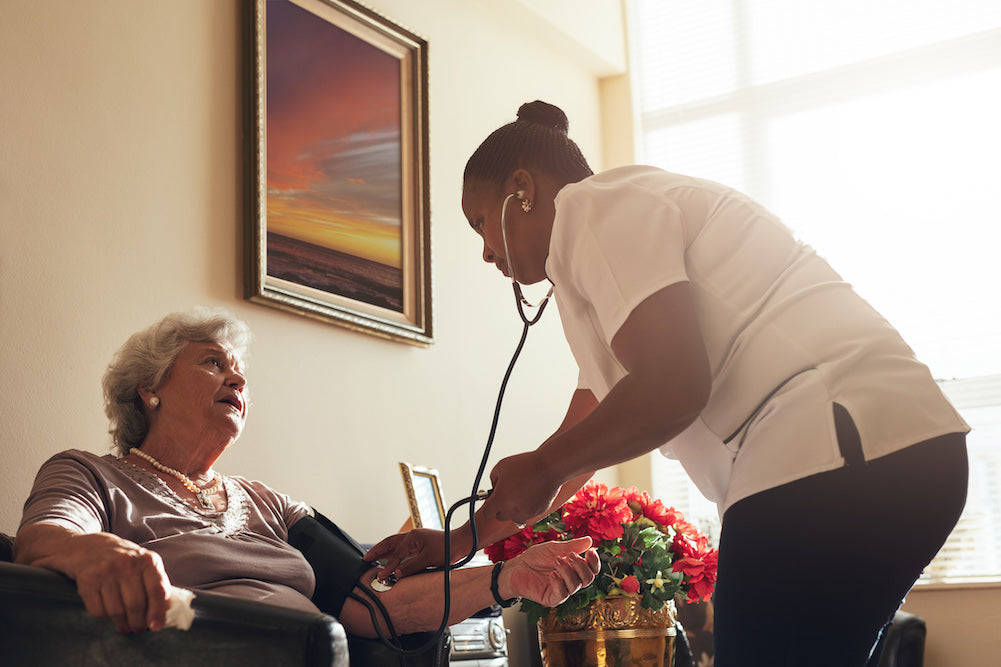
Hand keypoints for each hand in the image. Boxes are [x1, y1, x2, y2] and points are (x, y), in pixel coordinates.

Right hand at [37, 531, 171, 632]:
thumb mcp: (144, 563)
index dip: (158, 611)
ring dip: (122, 623)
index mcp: (147, 560)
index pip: (157, 590)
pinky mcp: (87, 581)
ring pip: (117, 611)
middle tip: (138, 628)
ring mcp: (105, 572)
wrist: (88, 548)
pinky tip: (109, 615)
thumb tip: (163, 612)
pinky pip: (98, 611)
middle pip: (136, 604)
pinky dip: (105, 618)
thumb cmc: (123, 560)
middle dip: (139, 622)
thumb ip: (156, 583)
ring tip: (125, 626)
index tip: (156, 626)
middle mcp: (126, 564)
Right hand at [363, 528, 463, 580]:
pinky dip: (393, 553)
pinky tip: (390, 559)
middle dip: (377, 550)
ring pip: (395, 544)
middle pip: (390, 543)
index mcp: (413, 537)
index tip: (381, 575)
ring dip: (384, 550)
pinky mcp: (420, 544)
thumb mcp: (429, 559)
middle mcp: (412, 536)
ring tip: (372, 557)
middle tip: (365, 558)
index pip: (396, 554)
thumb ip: (412, 567)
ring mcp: (416, 539)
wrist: (461, 543)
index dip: (388, 566)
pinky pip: (402, 548)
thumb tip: (397, 574)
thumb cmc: (448, 549)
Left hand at [484, 451, 562, 524]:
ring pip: (515, 519)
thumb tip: (494, 486)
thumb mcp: (501, 466)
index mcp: (500, 500)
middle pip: (500, 517)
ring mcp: (526, 513)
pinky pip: (529, 514)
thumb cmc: (526, 465)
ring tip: (518, 497)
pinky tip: (530, 494)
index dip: (488, 505)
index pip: (486, 513)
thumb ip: (493, 478)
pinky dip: (528, 507)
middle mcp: (512, 510)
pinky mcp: (538, 512)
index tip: (491, 500)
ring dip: (514, 511)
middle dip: (501, 508)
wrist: (549, 467)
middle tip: (506, 495)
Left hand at [500, 537, 599, 607]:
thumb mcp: (554, 548)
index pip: (592, 569)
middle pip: (588, 579)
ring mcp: (562, 590)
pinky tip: (552, 574)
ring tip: (556, 561)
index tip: (591, 551)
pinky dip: (559, 583)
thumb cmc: (535, 558)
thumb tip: (589, 540)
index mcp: (573, 568)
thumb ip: (572, 546)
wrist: (516, 567)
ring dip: (568, 571)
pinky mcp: (552, 599)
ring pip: (576, 585)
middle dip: (581, 566)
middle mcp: (570, 580)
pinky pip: (563, 594)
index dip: (595, 562)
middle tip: (570, 555)